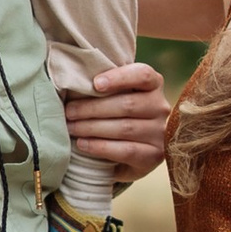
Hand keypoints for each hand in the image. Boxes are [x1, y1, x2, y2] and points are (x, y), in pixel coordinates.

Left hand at [64, 60, 170, 190]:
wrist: (128, 153)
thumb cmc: (114, 114)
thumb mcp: (113, 95)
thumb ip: (103, 86)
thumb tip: (74, 80)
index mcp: (153, 85)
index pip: (142, 75)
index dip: (119, 78)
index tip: (95, 84)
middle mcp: (160, 107)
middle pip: (128, 104)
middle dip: (93, 108)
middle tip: (69, 112)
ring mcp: (159, 133)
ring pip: (125, 128)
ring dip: (92, 128)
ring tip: (71, 128)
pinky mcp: (154, 156)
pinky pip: (126, 150)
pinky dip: (100, 147)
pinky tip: (82, 144)